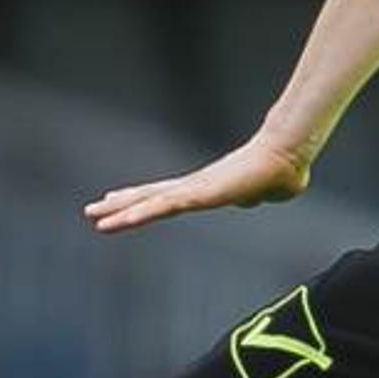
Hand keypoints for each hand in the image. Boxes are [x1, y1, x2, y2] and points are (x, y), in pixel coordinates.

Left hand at [85, 134, 314, 234]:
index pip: (163, 197)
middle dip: (119, 205)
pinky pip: (167, 206)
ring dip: (122, 212)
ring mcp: (195, 189)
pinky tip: (126, 218)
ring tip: (94, 218)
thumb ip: (248, 197)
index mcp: (203, 189)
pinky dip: (145, 212)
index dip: (139, 201)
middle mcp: (193, 187)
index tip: (116, 202)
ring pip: (151, 202)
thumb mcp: (258, 194)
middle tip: (90, 211)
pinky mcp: (201, 193)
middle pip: (148, 197)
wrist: (287, 159)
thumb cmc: (279, 173)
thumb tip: (250, 198)